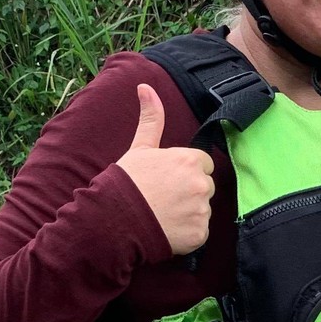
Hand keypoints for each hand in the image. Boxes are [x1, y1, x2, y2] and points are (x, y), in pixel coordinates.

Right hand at [117, 85, 215, 255]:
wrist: (115, 220)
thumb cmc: (127, 182)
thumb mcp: (140, 147)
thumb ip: (152, 118)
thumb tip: (146, 86)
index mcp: (191, 160)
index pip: (203, 164)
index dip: (185, 171)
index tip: (168, 179)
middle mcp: (201, 184)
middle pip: (205, 187)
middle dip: (189, 192)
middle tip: (163, 198)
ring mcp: (201, 211)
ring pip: (202, 210)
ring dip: (188, 213)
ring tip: (163, 214)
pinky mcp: (199, 235)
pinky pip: (199, 232)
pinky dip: (187, 233)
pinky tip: (167, 229)